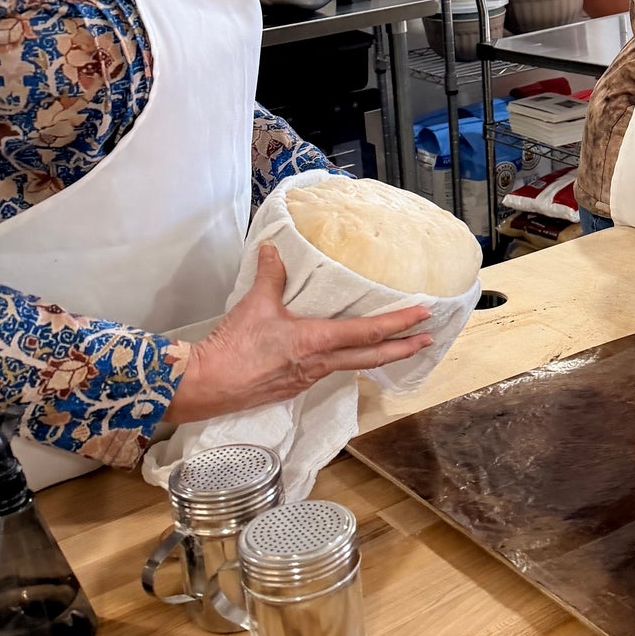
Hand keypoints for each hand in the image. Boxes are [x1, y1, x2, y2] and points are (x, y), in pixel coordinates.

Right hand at [165, 244, 433, 424]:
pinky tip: (344, 355)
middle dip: (403, 348)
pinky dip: (346, 361)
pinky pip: (329, 371)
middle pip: (372, 357)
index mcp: (316, 342)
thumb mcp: (254, 305)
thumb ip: (270, 275)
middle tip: (428, 340)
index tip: (424, 316)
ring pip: (352, 366)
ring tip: (394, 346)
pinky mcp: (294, 387)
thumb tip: (271, 248)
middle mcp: (320, 364)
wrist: (206, 385)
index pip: (368, 331)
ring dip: (376, 356)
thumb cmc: (233, 347)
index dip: (400, 323)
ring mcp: (308, 378)